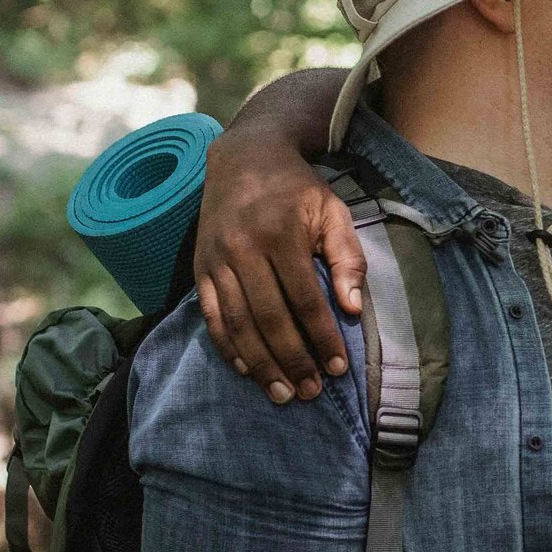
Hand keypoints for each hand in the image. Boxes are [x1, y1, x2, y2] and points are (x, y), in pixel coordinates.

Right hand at [192, 129, 365, 402]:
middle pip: (269, 318)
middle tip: (311, 393)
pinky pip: (210, 315)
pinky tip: (246, 369)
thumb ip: (347, 258)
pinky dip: (227, 346)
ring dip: (260, 364)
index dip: (322, 337)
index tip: (338, 368)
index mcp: (281, 235)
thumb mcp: (333, 212)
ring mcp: (216, 260)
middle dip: (292, 360)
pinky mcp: (199, 267)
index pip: (305, 299)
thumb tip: (353, 308)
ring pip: (237, 323)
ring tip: (282, 393)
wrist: (244, 158)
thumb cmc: (298, 190)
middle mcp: (243, 249)